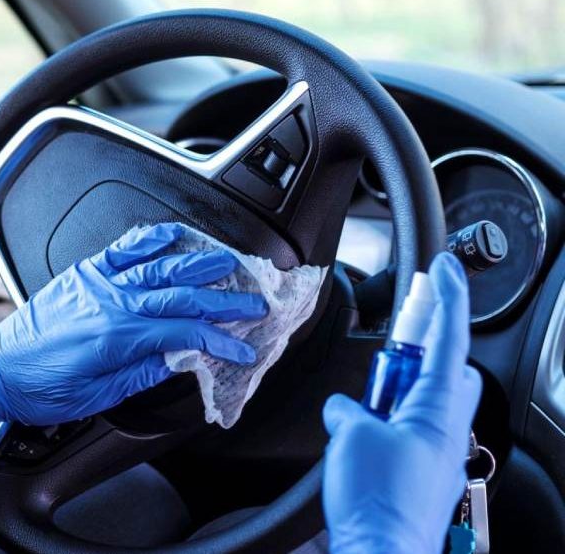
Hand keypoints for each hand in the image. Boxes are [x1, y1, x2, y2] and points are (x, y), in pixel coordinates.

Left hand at [0, 223, 266, 428]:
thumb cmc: (39, 389)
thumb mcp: (97, 396)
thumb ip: (143, 372)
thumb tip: (182, 358)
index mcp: (117, 336)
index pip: (184, 331)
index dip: (220, 339)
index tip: (244, 346)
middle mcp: (110, 301)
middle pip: (180, 294)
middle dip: (224, 298)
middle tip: (256, 301)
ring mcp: (96, 282)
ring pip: (158, 265)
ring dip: (199, 263)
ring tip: (231, 263)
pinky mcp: (82, 273)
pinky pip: (122, 248)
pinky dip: (151, 239)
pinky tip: (174, 235)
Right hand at [322, 252, 482, 552]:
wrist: (380, 553)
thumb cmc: (377, 501)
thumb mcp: (351, 437)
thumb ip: (349, 411)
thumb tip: (344, 410)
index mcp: (437, 409)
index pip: (448, 339)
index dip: (447, 298)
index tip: (445, 268)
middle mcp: (444, 432)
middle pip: (447, 374)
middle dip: (423, 359)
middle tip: (390, 362)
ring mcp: (434, 458)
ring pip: (423, 409)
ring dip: (395, 403)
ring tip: (359, 419)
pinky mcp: (419, 480)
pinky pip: (405, 440)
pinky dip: (382, 434)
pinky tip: (354, 451)